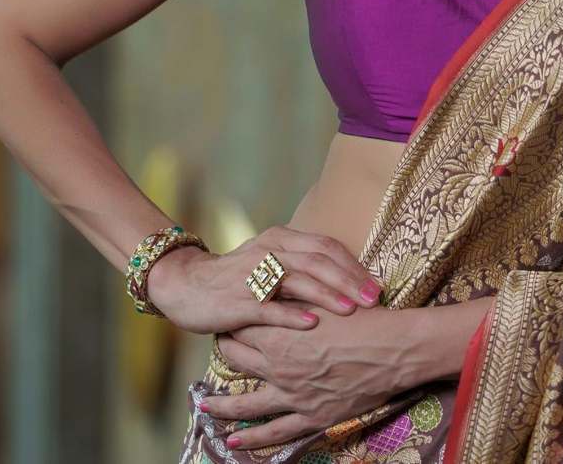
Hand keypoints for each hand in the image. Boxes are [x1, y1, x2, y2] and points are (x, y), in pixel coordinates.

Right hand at [146, 225, 383, 333]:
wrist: (186, 285)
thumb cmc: (236, 276)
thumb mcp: (270, 259)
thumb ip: (301, 263)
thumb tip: (345, 276)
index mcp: (281, 238)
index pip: (326, 246)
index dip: (353, 264)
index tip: (376, 283)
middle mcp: (270, 250)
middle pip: (318, 261)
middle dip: (349, 279)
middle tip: (373, 298)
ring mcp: (254, 275)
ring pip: (298, 281)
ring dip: (327, 295)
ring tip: (352, 310)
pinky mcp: (239, 301)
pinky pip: (269, 308)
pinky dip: (291, 315)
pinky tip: (311, 324)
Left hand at [198, 299, 421, 450]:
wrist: (392, 349)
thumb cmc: (363, 319)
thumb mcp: (325, 298)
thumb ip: (296, 295)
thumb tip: (276, 284)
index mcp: (281, 333)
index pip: (244, 325)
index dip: (233, 318)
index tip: (226, 315)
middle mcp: (279, 366)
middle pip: (239, 359)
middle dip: (225, 352)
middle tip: (218, 347)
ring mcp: (292, 394)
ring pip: (247, 404)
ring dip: (222, 406)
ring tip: (204, 408)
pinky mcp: (310, 416)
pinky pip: (275, 432)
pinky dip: (252, 439)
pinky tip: (233, 442)